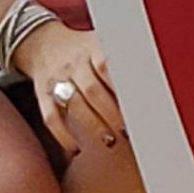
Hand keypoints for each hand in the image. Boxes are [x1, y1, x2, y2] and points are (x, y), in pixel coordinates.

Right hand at [12, 19, 125, 155]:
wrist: (44, 44)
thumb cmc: (84, 52)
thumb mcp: (103, 46)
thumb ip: (122, 65)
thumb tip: (151, 91)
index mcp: (92, 49)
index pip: (107, 67)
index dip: (122, 87)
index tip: (138, 107)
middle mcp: (74, 63)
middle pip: (92, 89)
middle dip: (111, 113)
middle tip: (128, 131)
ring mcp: (56, 78)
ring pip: (74, 104)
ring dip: (93, 125)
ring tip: (110, 141)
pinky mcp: (42, 94)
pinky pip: (50, 116)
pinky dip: (63, 135)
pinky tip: (75, 148)